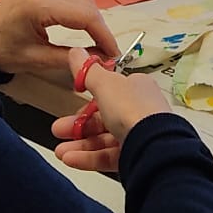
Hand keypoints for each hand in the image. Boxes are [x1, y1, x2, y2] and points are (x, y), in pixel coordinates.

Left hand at [0, 0, 118, 78]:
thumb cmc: (2, 50)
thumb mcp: (36, 60)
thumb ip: (69, 58)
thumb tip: (100, 60)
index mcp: (40, 6)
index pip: (85, 16)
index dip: (104, 35)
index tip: (114, 53)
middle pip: (87, 5)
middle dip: (101, 28)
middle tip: (109, 51)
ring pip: (82, 0)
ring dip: (94, 20)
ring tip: (100, 43)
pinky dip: (83, 14)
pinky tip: (87, 30)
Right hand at [51, 48, 173, 170]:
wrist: (154, 146)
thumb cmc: (134, 110)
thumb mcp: (105, 85)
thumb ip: (87, 71)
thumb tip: (76, 52)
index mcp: (137, 89)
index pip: (109, 92)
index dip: (88, 99)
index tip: (71, 102)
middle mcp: (140, 112)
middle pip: (104, 118)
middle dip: (78, 126)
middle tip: (58, 130)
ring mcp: (140, 136)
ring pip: (104, 140)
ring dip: (80, 144)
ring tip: (61, 151)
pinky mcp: (137, 157)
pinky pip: (109, 157)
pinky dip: (89, 158)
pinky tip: (71, 159)